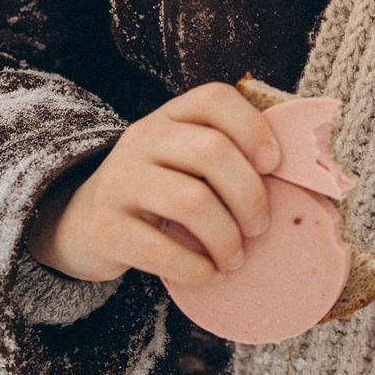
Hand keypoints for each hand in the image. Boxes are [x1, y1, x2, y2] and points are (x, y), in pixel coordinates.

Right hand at [29, 83, 277, 285]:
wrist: (80, 223)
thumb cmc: (155, 193)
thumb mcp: (182, 162)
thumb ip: (224, 159)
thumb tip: (294, 184)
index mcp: (168, 118)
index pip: (215, 99)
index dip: (253, 128)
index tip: (273, 166)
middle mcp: (140, 140)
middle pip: (212, 151)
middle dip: (249, 195)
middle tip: (260, 227)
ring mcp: (118, 181)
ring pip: (191, 201)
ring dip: (226, 238)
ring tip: (234, 258)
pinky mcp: (103, 227)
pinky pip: (161, 248)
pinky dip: (196, 268)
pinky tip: (208, 275)